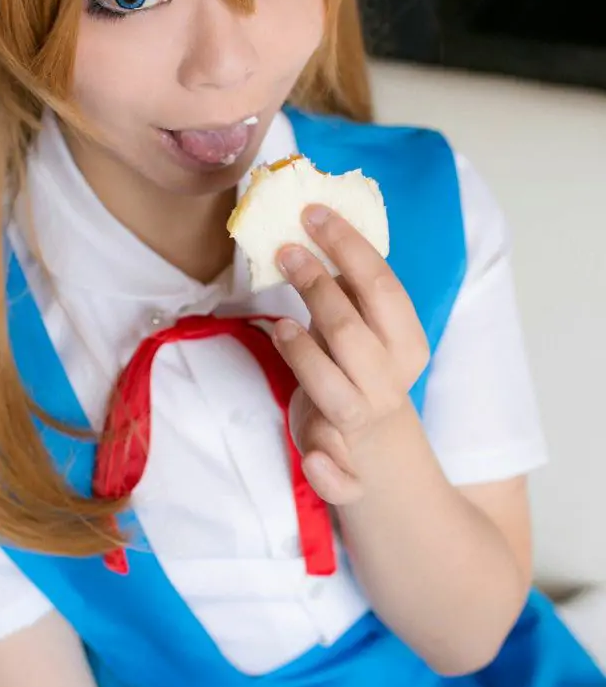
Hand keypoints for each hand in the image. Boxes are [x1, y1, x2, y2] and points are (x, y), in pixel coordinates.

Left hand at [273, 205, 429, 504]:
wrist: (384, 463)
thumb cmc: (362, 376)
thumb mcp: (366, 331)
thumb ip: (348, 293)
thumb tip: (314, 226)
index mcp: (405, 344)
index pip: (382, 286)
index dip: (348, 246)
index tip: (313, 211)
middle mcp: (388, 382)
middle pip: (352, 331)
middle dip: (318, 288)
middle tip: (286, 249)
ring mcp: (364, 425)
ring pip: (338, 392)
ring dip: (307, 359)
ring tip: (280, 325)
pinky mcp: (342, 467)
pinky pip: (340, 475)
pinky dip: (327, 469)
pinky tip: (314, 458)